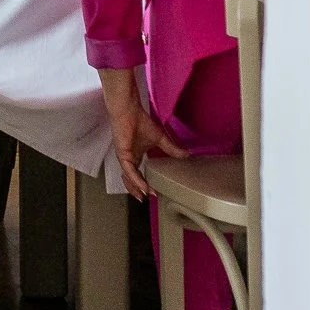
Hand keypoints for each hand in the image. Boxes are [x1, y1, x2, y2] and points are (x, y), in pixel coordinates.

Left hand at [98, 67, 184, 198]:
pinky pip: (129, 171)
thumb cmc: (140, 121)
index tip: (154, 193)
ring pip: (128, 178)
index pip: (138, 174)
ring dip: (136, 188)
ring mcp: (124, 157)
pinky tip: (143, 187)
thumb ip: (171, 149)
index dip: (144, 184)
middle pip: (130, 179)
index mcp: (135, 156)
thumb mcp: (159, 138)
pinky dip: (136, 180)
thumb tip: (187, 155)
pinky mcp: (122, 154)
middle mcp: (128, 159)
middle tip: (145, 200)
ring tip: (144, 196)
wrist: (128, 110)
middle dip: (137, 190)